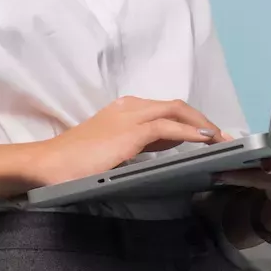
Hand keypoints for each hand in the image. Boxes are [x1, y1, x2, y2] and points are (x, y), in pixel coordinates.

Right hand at [28, 96, 225, 187]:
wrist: (48, 165)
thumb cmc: (75, 163)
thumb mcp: (113, 149)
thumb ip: (139, 145)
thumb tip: (169, 148)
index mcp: (124, 109)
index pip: (166, 108)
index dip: (191, 119)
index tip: (210, 134)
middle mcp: (129, 107)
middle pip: (176, 106)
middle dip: (202, 119)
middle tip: (222, 137)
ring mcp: (129, 117)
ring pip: (176, 110)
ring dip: (202, 123)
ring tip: (221, 139)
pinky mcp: (130, 132)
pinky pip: (167, 127)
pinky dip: (190, 131)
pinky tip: (204, 139)